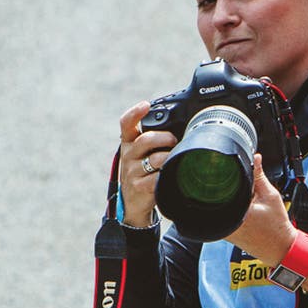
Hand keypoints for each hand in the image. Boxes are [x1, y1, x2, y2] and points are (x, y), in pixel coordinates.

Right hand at [115, 102, 177, 226]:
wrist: (133, 203)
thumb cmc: (142, 172)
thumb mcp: (141, 154)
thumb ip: (153, 139)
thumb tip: (182, 126)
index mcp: (128, 143)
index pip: (126, 123)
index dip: (135, 113)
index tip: (146, 105)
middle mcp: (128, 155)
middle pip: (146, 139)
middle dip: (165, 138)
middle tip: (175, 141)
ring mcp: (132, 172)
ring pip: (155, 159)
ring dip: (170, 157)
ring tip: (176, 159)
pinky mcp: (139, 187)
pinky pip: (158, 178)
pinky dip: (168, 175)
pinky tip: (172, 174)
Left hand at [227, 154, 297, 264]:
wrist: (280, 248)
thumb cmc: (276, 227)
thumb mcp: (270, 196)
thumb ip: (259, 175)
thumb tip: (254, 158)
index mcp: (234, 211)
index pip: (224, 185)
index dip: (230, 174)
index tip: (238, 170)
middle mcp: (225, 221)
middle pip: (220, 194)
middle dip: (232, 186)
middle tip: (249, 189)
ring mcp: (223, 228)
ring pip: (221, 204)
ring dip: (232, 197)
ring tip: (249, 201)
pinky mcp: (225, 232)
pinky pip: (224, 213)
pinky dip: (233, 207)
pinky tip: (246, 209)